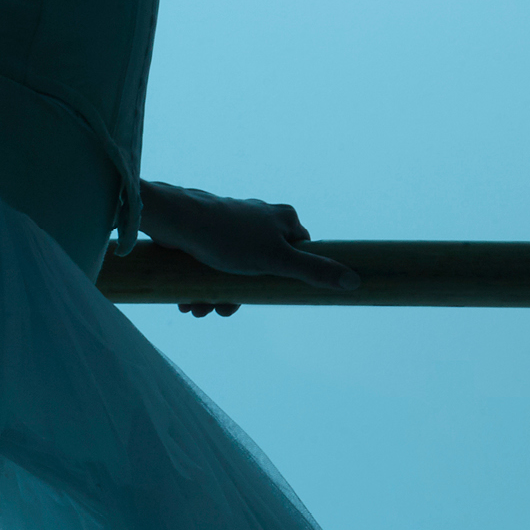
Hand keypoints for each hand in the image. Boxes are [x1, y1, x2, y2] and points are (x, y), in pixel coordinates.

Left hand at [137, 179, 352, 316]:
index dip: (284, 278)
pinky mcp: (206, 233)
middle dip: (239, 294)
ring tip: (198, 309)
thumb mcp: (276, 260)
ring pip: (232, 269)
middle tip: (221, 310)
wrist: (175, 221)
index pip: (299, 252)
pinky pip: (210, 265)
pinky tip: (187, 301)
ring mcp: (231, 225)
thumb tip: (354, 281)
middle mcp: (259, 218)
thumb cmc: (228, 238)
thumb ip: (313, 271)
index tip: (265, 294)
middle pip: (260, 267)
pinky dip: (200, 285)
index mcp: (283, 218)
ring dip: (215, 295)